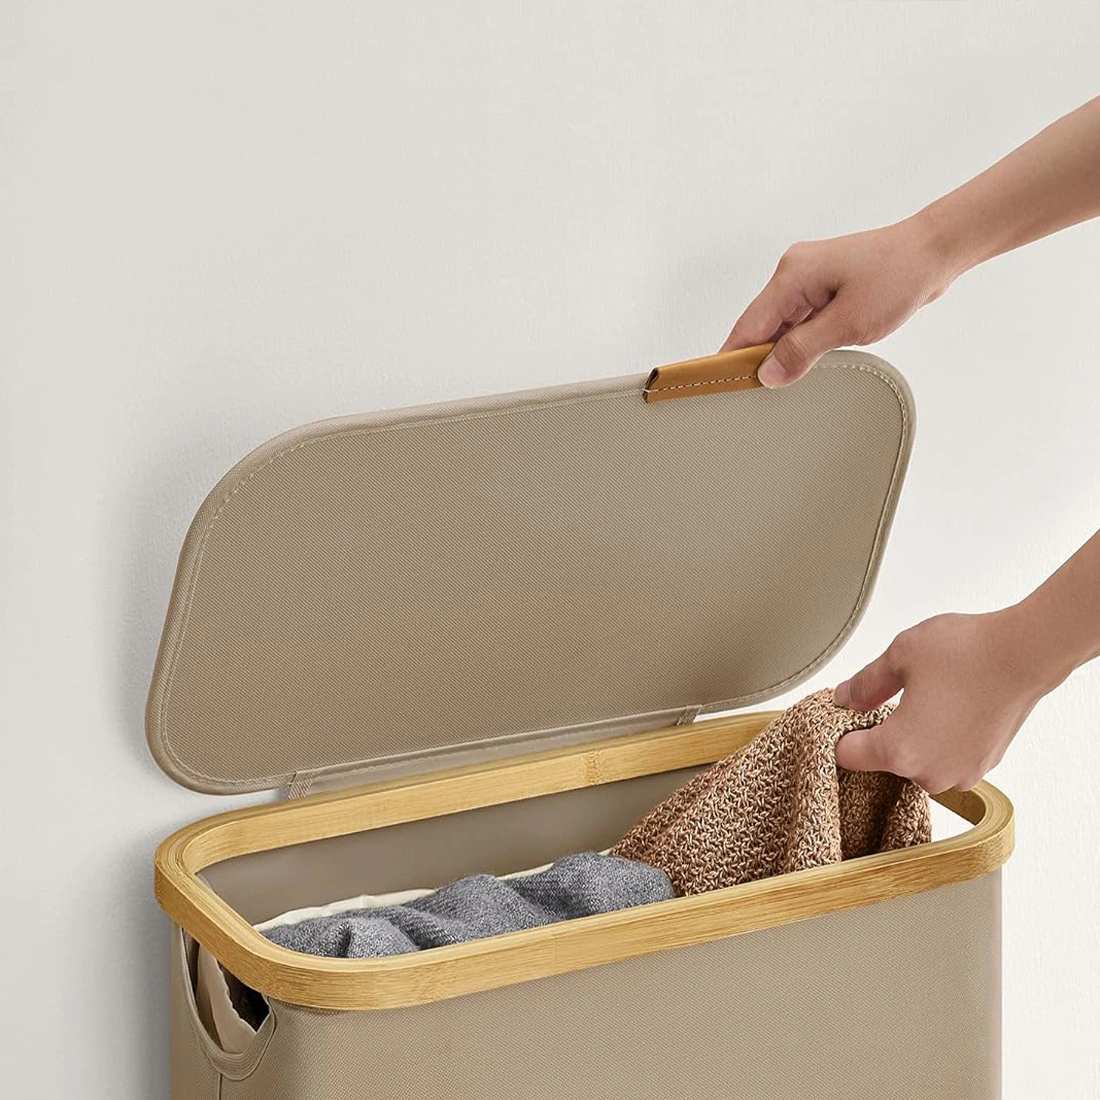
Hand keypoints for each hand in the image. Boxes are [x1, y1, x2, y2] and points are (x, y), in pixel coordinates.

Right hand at [720, 217, 954, 387]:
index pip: (747, 326)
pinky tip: (803, 363)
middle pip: (760, 327)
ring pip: (780, 326)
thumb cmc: (898, 276)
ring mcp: (808, 280)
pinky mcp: (824, 288)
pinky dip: (798, 342)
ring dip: (782, 352)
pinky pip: (799, 320)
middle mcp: (793, 273)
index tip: (716, 386)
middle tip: (750, 396)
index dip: (730, 358)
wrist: (935, 251)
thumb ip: (802, 351)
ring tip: (780, 383)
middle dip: (756, 360)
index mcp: (791, 275)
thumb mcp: (848, 323)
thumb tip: (768, 375)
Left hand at [832, 608, 1054, 793]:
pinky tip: (951, 706)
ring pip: (917, 760)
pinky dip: (942, 738)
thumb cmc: (966, 652)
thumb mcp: (899, 656)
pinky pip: (946, 757)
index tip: (847, 714)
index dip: (841, 731)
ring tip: (929, 698)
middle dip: (882, 730)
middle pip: (884, 759)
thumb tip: (844, 698)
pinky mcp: (983, 766)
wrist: (1026, 653)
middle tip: (897, 695)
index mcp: (900, 750)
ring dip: (914, 736)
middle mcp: (930, 773)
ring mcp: (960, 773)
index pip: (848, 756)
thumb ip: (864, 684)